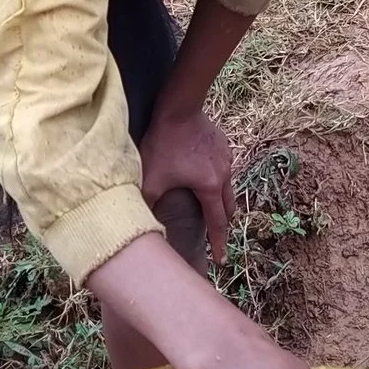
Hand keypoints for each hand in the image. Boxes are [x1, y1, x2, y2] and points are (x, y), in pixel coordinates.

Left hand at [139, 106, 232, 266]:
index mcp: (209, 188)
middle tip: (216, 236)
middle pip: (229, 207)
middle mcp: (224, 175)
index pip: (217, 223)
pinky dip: (217, 179)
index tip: (221, 260)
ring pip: (228, 187)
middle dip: (223, 224)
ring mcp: (226, 159)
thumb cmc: (163, 144)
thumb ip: (146, 205)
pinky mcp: (223, 146)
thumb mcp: (151, 179)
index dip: (219, 243)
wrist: (179, 109)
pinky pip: (223, 169)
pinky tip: (203, 175)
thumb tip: (140, 227)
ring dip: (220, 200)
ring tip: (208, 206)